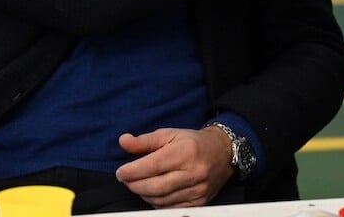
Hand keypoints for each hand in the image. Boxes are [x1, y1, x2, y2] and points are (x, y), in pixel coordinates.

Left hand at [115, 127, 232, 207]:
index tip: (121, 172)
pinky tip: (154, 193)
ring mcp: (198, 189)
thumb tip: (123, 141)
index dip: (132, 171)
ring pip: (161, 200)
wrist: (223, 152)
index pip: (152, 165)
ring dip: (145, 194)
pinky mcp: (200, 202)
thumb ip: (144, 140)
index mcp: (185, 151)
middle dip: (135, 185)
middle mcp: (193, 172)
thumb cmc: (192, 142)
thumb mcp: (169, 134)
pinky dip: (158, 203)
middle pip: (155, 187)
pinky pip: (171, 209)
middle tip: (127, 179)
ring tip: (140, 184)